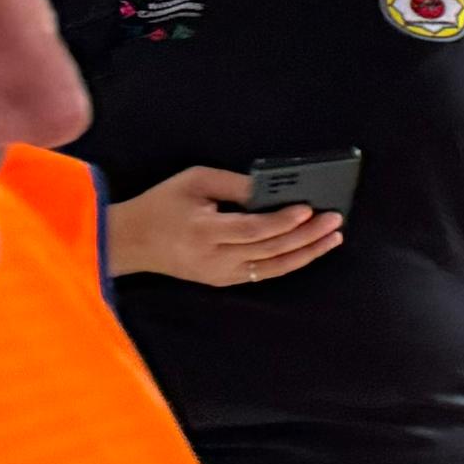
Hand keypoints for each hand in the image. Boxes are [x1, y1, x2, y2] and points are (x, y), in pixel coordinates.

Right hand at [107, 164, 340, 285]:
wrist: (129, 241)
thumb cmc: (162, 204)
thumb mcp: (194, 181)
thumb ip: (235, 185)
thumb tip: (275, 190)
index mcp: (203, 231)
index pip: (252, 229)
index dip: (282, 221)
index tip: (308, 209)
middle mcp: (213, 258)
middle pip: (270, 249)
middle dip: (307, 234)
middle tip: (334, 219)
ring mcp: (220, 274)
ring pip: (273, 267)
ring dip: (308, 252)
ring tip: (334, 236)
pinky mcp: (224, 281)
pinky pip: (265, 273)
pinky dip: (291, 261)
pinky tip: (311, 249)